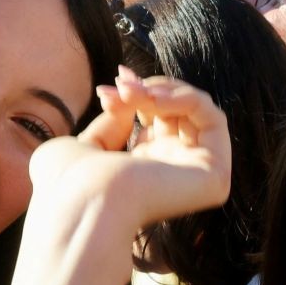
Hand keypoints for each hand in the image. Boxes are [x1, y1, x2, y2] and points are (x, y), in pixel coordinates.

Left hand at [28, 67, 231, 233]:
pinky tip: (157, 100)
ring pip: (198, 112)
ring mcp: (194, 177)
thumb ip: (114, 120)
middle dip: (149, 88)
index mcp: (140, 172)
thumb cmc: (70, 183)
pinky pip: (215, 121)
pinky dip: (189, 98)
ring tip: (139, 93)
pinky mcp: (213, 176)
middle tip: (123, 85)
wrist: (82, 202)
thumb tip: (133, 96)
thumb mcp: (85, 143)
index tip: (113, 82)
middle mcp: (170, 174)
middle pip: (177, 112)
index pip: (155, 120)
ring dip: (168, 90)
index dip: (139, 92)